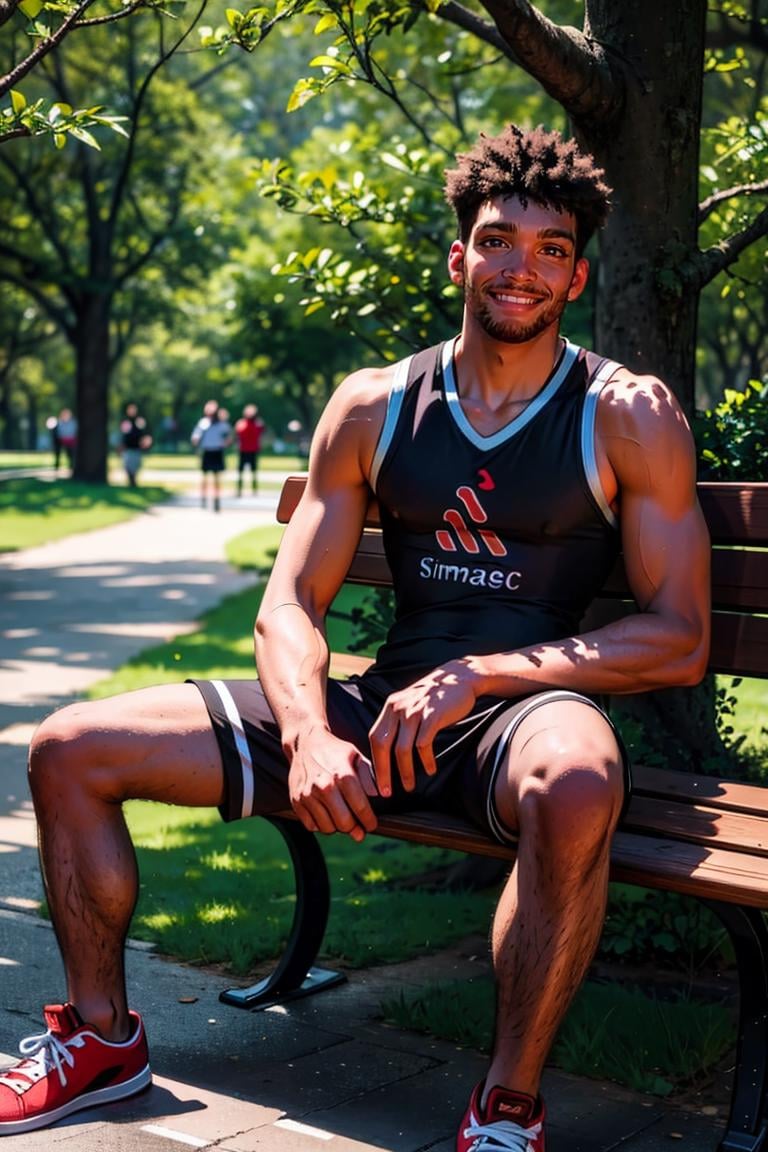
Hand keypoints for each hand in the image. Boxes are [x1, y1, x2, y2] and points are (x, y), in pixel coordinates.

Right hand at [288, 727, 377, 842]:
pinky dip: (320, 824)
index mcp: (343, 775)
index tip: (371, 825)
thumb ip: (370, 777)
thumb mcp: (356, 757)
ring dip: (337, 827)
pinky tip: (326, 814)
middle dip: (354, 828)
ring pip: (327, 828)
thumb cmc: (334, 751)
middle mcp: (324, 786)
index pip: (361, 809)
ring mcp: (308, 795)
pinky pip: (311, 826)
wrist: (304, 742)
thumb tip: (380, 797)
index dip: (369, 821)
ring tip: (341, 817)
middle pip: (344, 824)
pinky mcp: (296, 800)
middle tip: (357, 825)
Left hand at [368, 660, 480, 796]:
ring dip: (405, 772)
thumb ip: (398, 723)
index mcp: (390, 707)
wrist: (459, 678)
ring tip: (410, 786)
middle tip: (387, 792)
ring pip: (403, 749)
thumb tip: (388, 754)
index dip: (375, 762)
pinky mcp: (432, 716)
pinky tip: (430, 769)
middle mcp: (398, 708)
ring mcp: (415, 711)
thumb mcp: (410, 705)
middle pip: (383, 745)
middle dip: (383, 772)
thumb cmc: (434, 698)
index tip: (378, 781)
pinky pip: (424, 744)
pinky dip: (426, 760)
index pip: (374, 738)